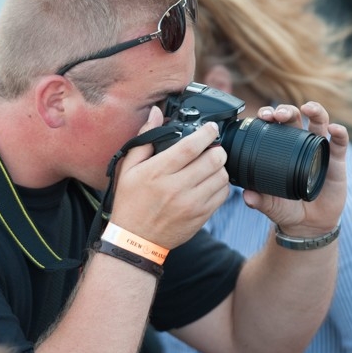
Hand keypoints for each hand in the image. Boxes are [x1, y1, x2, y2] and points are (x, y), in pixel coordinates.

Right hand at [107, 107, 229, 249]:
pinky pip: (223, 196)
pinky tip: (210, 183)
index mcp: (157, 172)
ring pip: (222, 177)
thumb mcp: (129, 169)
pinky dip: (221, 186)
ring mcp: (191, 204)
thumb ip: (144, 138)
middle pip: (213, 160)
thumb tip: (156, 113)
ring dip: (220, 167)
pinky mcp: (201, 217)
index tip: (211, 127)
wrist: (135, 240)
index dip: (206, 133)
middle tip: (213, 148)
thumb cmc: (130, 202)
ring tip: (211, 165)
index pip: (190, 146)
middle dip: (217, 149)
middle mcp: (176, 188)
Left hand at [247, 101, 347, 234]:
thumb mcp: (271, 205)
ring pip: (320, 122)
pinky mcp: (337, 161)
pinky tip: (335, 129)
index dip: (269, 115)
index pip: (275, 125)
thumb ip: (259, 200)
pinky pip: (340, 142)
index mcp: (282, 148)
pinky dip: (339, 133)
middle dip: (286, 111)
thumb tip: (246, 196)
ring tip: (308, 108)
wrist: (309, 224)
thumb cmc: (287, 209)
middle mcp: (301, 144)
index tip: (263, 116)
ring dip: (315, 111)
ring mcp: (321, 150)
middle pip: (295, 117)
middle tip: (278, 115)